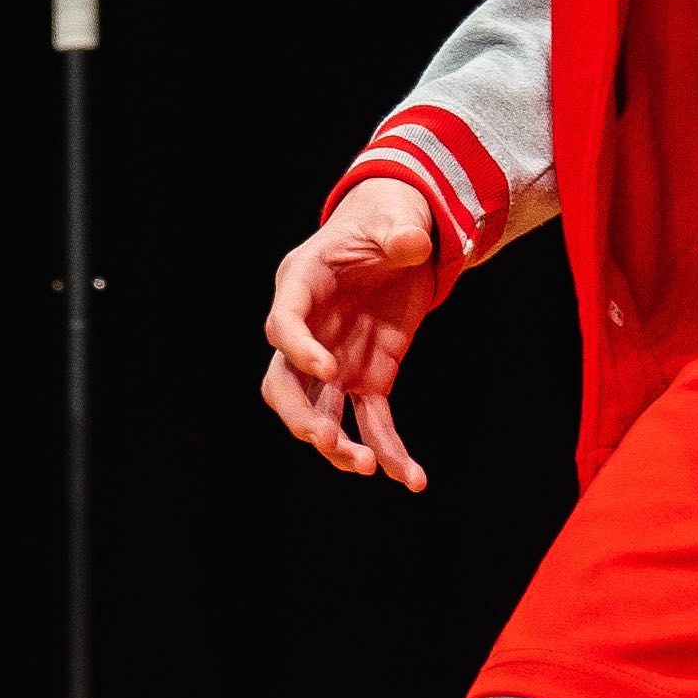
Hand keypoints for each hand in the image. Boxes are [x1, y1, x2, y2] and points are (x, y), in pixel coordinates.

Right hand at [259, 183, 456, 489]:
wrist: (396, 240)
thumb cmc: (382, 223)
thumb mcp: (392, 219)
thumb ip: (399, 233)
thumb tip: (413, 243)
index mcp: (302, 286)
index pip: (284, 324)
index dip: (299, 348)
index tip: (326, 368)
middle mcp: (310, 333)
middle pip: (284, 384)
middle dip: (300, 415)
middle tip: (325, 438)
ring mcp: (336, 362)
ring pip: (319, 413)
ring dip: (335, 444)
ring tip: (366, 466)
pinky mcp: (368, 379)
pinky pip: (373, 422)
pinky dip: (389, 451)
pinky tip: (411, 478)